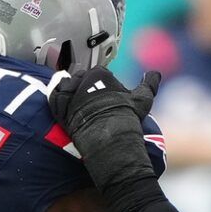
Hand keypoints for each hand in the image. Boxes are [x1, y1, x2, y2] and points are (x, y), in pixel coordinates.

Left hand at [49, 68, 161, 197]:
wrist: (110, 138)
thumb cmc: (126, 117)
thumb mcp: (142, 99)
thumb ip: (149, 84)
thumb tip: (155, 74)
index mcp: (100, 74)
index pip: (98, 75)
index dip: (102, 86)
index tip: (106, 99)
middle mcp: (83, 80)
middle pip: (82, 80)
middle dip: (86, 90)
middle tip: (93, 106)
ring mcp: (70, 93)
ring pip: (67, 87)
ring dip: (72, 94)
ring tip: (80, 108)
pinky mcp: (59, 107)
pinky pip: (54, 98)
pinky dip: (58, 100)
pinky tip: (66, 107)